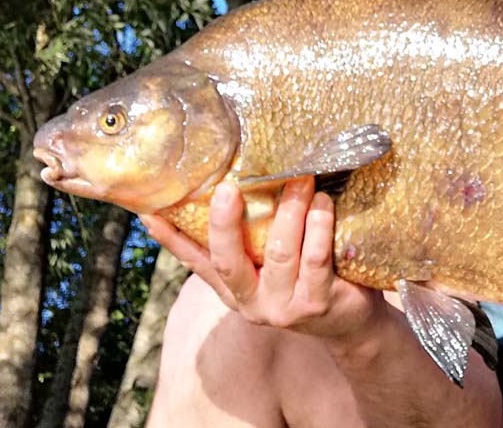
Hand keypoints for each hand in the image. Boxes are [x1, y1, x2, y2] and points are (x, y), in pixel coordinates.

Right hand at [141, 177, 384, 341]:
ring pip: (279, 252)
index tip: (149, 211)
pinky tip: (322, 203)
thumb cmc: (309, 280)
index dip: (171, 239)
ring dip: (290, 210)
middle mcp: (252, 302)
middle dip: (225, 223)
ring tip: (301, 179)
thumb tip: (232, 184)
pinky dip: (318, 226)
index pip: (196, 262)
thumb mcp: (271, 266)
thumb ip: (251, 240)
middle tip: (228, 188)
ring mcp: (284, 307)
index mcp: (234, 290)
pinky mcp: (317, 303)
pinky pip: (315, 259)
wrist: (353, 323)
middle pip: (228, 261)